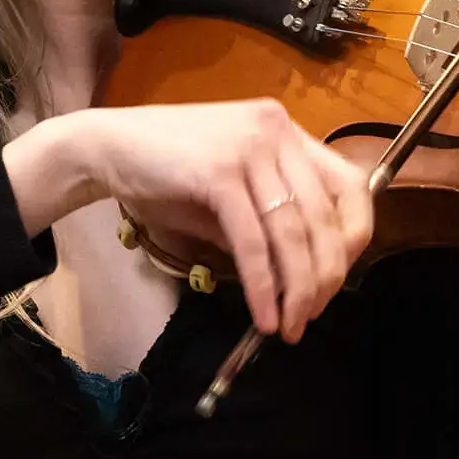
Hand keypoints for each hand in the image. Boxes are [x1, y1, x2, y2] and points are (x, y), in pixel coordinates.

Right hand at [6, 100, 372, 343]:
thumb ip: (269, 224)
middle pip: (325, 216)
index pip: (350, 184)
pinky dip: (262, 284)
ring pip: (292, 232)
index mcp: (286, 132)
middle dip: (324, 276)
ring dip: (296, 290)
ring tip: (288, 326)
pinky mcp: (218, 172)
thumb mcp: (231, 193)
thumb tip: (304, 278)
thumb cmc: (166, 174)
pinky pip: (252, 240)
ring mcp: (249, 147)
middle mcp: (276, 131)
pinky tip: (263, 314)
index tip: (337, 277)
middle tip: (310, 315)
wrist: (104, 148)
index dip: (355, 236)